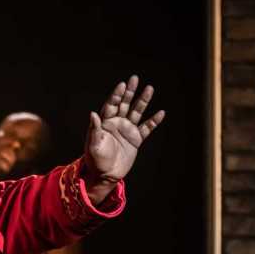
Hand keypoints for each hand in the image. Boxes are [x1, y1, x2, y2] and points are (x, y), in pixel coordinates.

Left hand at [84, 75, 164, 198]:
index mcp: (104, 123)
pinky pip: (146, 128)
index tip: (122, 84)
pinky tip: (161, 113)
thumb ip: (94, 129)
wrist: (106, 175)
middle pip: (124, 104)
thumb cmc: (95, 160)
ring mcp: (127, 130)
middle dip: (129, 92)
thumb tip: (93, 113)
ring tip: (150, 88)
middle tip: (135, 78)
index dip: (116, 95)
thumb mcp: (93, 145)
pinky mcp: (136, 139)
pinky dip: (154, 121)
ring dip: (143, 101)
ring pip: (136, 112)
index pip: (111, 105)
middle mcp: (116, 123)